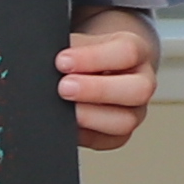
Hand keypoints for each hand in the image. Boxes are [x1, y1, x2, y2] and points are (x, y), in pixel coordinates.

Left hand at [57, 4, 161, 152]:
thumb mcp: (81, 42)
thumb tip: (42, 60)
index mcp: (136, 51)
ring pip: (125, 122)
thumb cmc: (86, 55)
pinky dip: (84, 135)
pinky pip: (107, 141)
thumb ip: (69, 49)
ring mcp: (134, 111)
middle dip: (97, 90)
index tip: (62, 61)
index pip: (127, 52)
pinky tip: (66, 125)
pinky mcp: (118, 135)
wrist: (95, 69)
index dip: (93, 58)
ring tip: (64, 110)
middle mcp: (141, 82)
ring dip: (90, 117)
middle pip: (138, 90)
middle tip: (63, 87)